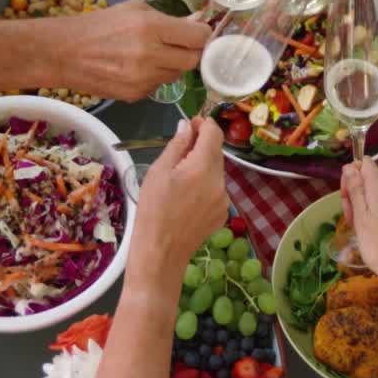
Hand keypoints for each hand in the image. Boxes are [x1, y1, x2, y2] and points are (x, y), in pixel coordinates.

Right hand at [58, 1, 210, 100]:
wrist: (64, 53)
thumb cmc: (100, 25)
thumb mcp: (134, 10)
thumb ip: (169, 19)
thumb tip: (198, 22)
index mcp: (151, 27)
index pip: (198, 37)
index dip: (203, 36)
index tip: (199, 34)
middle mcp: (150, 55)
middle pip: (192, 61)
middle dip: (190, 52)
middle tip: (178, 45)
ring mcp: (143, 79)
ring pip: (176, 75)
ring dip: (171, 65)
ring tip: (151, 55)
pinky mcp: (135, 95)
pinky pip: (158, 86)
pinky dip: (154, 78)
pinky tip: (136, 68)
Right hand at [128, 117, 228, 286]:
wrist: (161, 253)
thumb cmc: (153, 210)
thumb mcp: (159, 172)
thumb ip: (177, 145)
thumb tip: (186, 125)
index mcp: (204, 168)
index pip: (214, 133)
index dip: (203, 124)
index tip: (190, 124)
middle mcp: (220, 181)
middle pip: (216, 152)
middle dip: (201, 145)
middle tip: (179, 149)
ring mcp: (224, 200)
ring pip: (216, 171)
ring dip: (202, 165)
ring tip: (179, 176)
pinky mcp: (222, 214)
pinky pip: (216, 190)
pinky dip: (204, 184)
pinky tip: (186, 196)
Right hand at [340, 158, 377, 282]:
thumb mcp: (360, 218)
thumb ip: (355, 189)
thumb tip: (350, 166)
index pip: (364, 163)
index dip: (351, 176)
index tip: (346, 197)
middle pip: (371, 179)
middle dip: (357, 194)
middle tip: (351, 219)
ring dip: (368, 204)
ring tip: (364, 229)